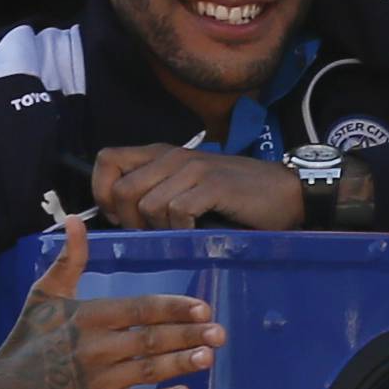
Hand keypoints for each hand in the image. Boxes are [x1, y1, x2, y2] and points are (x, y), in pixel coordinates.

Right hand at [0, 214, 224, 388]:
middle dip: (188, 335)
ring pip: (148, 371)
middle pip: (151, 339)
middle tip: (220, 333)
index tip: (204, 308)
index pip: (140, 309)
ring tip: (209, 357)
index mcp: (87, 317)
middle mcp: (94, 348)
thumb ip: (69, 259)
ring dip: (182, 364)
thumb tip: (75, 219)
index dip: (174, 309)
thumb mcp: (45, 294)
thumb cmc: (29, 338)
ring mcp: (96, 382)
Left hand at [92, 143, 303, 230]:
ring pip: (148, 204)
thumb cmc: (235, 195)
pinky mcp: (214, 185)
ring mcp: (194, 169)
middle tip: (151, 234)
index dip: (102, 190)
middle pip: (122, 189)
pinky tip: (198, 231)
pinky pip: (178, 211)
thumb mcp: (190, 185)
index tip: (119, 216)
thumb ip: (157, 190)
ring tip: (179, 233)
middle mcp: (174, 156)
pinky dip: (183, 229)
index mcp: (163, 154)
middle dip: (130, 221)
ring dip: (159, 228)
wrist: (286, 191)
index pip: (108, 159)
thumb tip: (119, 215)